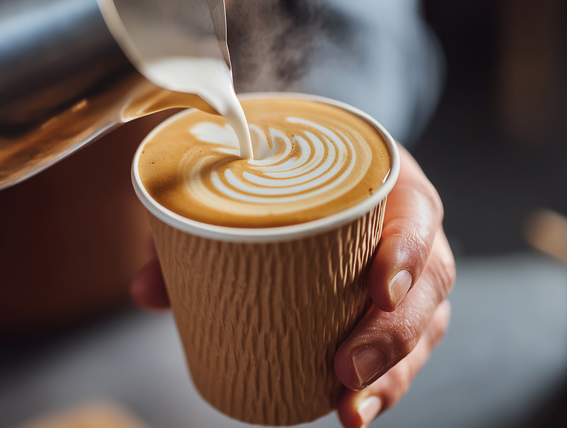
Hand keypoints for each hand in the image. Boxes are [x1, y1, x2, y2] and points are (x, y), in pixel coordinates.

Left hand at [131, 144, 455, 427]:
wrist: (314, 170)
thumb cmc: (286, 178)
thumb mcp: (244, 187)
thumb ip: (193, 230)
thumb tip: (143, 293)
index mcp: (382, 182)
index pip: (416, 211)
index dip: (408, 251)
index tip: (381, 290)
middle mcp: (406, 228)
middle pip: (430, 282)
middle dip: (394, 334)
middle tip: (346, 370)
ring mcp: (410, 272)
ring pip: (425, 325)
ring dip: (393, 373)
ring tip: (351, 408)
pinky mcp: (398, 306)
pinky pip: (409, 347)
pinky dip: (386, 382)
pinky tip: (356, 410)